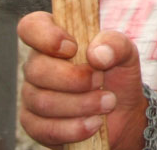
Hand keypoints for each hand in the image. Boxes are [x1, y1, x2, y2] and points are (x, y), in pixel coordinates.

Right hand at [18, 11, 147, 149]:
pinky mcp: (35, 125)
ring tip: (107, 103)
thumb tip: (97, 54)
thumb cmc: (117, 75)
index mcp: (55, 40)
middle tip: (101, 81)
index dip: (45, 36)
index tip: (72, 48)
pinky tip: (94, 123)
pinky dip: (75, 127)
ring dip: (81, 104)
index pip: (31, 26)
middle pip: (36, 69)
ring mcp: (33, 96)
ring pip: (42, 102)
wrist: (122, 113)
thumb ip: (116, 44)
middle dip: (75, 79)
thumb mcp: (126, 53)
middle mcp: (38, 66)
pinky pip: (45, 129)